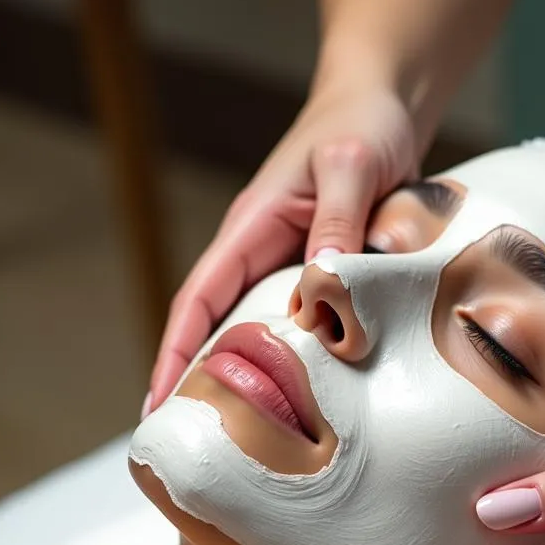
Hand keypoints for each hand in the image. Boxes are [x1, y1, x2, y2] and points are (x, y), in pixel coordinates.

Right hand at [146, 80, 419, 412]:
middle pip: (219, 325)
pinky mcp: (326, 270)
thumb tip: (323, 292)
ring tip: (246, 436)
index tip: (157, 404)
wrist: (386, 102)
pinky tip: (310, 393)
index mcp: (251, 227)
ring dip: (249, 376)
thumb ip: (338, 223)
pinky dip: (301, 357)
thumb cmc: (362, 124)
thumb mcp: (351, 167)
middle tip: (194, 443)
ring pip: (262, 330)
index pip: (199, 299)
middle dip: (200, 379)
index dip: (175, 352)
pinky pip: (307, 321)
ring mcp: (293, 263)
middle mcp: (263, 251)